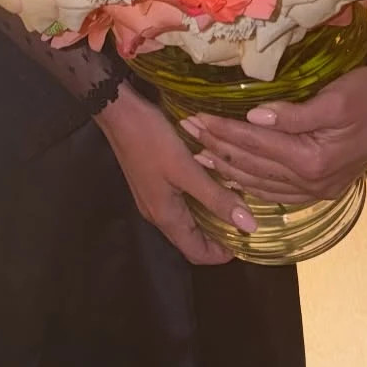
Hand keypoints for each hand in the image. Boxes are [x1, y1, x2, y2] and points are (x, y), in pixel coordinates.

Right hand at [95, 82, 257, 265]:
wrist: (117, 111)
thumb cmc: (151, 140)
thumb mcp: (186, 168)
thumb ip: (216, 197)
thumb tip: (249, 226)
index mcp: (166, 217)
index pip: (198, 254)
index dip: (223, 254)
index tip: (247, 239)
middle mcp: (157, 214)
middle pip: (191, 239)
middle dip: (218, 236)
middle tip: (244, 218)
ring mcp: (152, 198)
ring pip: (186, 220)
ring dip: (208, 216)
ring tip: (233, 200)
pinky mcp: (151, 181)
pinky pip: (179, 202)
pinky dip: (197, 200)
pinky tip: (211, 180)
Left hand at [180, 59, 366, 206]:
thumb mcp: (335, 97)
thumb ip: (295, 113)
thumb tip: (255, 114)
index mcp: (312, 157)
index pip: (255, 143)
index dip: (222, 129)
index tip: (194, 117)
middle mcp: (312, 181)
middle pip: (252, 164)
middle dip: (217, 148)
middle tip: (187, 132)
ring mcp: (317, 190)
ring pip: (261, 183)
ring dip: (228, 170)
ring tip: (200, 158)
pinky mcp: (322, 190)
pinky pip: (278, 194)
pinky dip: (253, 186)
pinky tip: (237, 179)